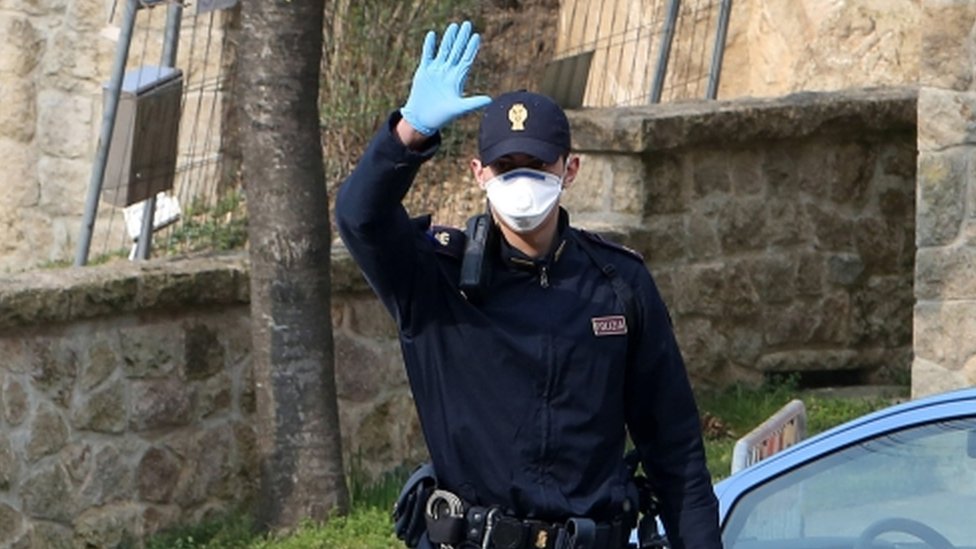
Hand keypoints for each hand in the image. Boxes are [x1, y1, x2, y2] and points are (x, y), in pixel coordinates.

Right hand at [401, 21, 490, 135]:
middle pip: (457, 50)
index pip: (467, 59)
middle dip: (462, 38)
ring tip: (454, 26)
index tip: (476, 36)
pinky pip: (427, 55)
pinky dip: (429, 45)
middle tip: (467, 24)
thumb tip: (490, 100)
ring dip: (449, 38)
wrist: (422, 119)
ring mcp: (436, 70)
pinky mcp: (424, 71)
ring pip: (444, 50)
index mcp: (457, 79)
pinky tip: (432, 35)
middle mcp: (448, 72)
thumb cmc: (442, 116)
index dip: (472, 48)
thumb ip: (473, 103)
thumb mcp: (459, 108)